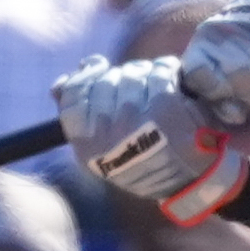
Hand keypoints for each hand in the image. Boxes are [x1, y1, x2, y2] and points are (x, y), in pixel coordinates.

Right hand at [54, 56, 244, 224]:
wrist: (192, 181)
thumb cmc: (147, 163)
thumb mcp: (104, 151)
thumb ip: (78, 117)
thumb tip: (57, 87)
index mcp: (88, 146)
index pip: (73, 95)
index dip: (86, 78)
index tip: (98, 69)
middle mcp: (108, 132)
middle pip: (106, 81)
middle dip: (122, 77)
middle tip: (139, 87)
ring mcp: (136, 117)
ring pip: (132, 73)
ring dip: (145, 74)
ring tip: (157, 88)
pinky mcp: (165, 106)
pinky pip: (158, 71)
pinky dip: (167, 70)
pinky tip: (173, 80)